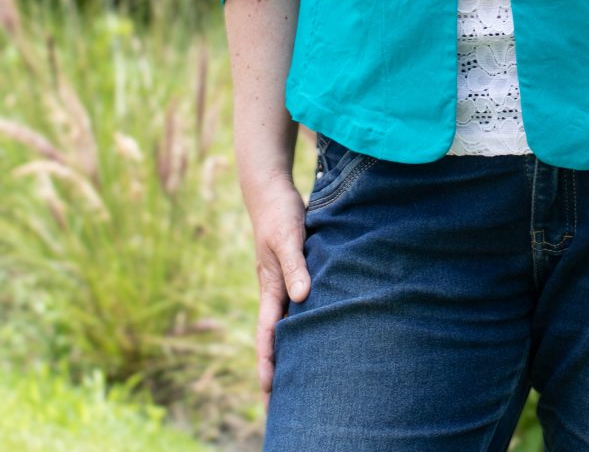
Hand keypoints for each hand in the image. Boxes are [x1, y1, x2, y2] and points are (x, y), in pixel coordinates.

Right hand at [245, 171, 311, 412]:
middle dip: (277, 367)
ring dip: (291, 348)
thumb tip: (301, 297)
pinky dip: (302, 323)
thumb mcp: (288, 237)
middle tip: (280, 403)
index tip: (269, 390)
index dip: (268, 361)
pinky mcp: (294, 271)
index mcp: (270, 286)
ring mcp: (283, 281)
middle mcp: (275, 289)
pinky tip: (316, 333)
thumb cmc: (279, 213)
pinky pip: (297, 305)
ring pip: (286, 323)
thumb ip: (295, 265)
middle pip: (275, 336)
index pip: (268, 333)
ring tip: (300, 377)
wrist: (271, 190)